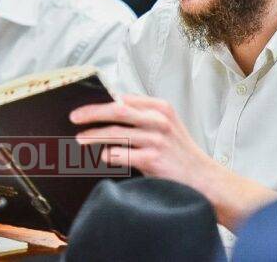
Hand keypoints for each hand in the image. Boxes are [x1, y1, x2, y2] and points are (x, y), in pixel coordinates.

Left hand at [70, 94, 213, 190]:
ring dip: (94, 136)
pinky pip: (122, 154)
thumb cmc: (178, 153)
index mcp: (160, 107)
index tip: (84, 107)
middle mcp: (158, 119)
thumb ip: (141, 117)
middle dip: (92, 113)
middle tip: (74, 117)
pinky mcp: (153, 158)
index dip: (101, 101)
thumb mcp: (165, 126)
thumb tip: (107, 113)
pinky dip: (109, 154)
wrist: (202, 178)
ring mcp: (156, 139)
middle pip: (117, 110)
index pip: (124, 99)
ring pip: (116, 133)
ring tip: (80, 139)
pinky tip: (102, 156)